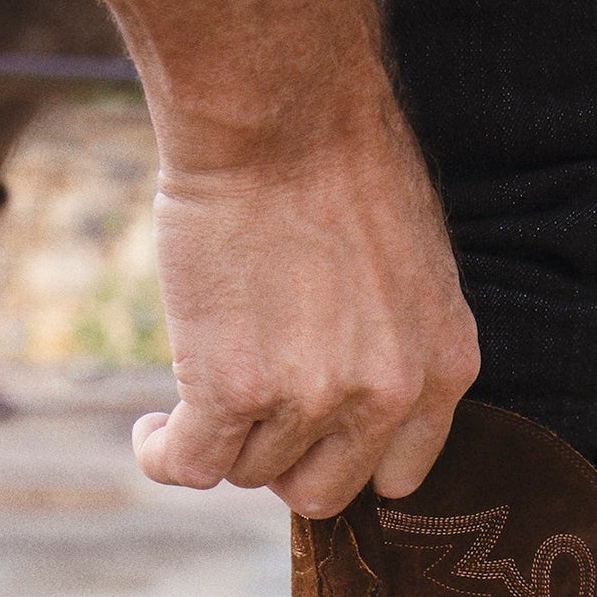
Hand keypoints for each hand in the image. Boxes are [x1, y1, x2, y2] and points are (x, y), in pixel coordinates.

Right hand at [132, 110, 479, 518]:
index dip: (343, 457)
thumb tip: (343, 397)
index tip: (309, 436)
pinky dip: (164, 456)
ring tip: (198, 382)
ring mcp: (310, 398)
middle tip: (250, 412)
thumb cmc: (340, 157)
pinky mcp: (232, 389)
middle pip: (319, 489)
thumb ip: (393, 344)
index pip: (397, 476)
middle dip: (280, 460)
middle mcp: (386, 395)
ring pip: (249, 471)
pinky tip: (152, 432)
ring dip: (219, 437)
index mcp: (444, 368)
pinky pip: (191, 466)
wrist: (280, 107)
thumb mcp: (410, 267)